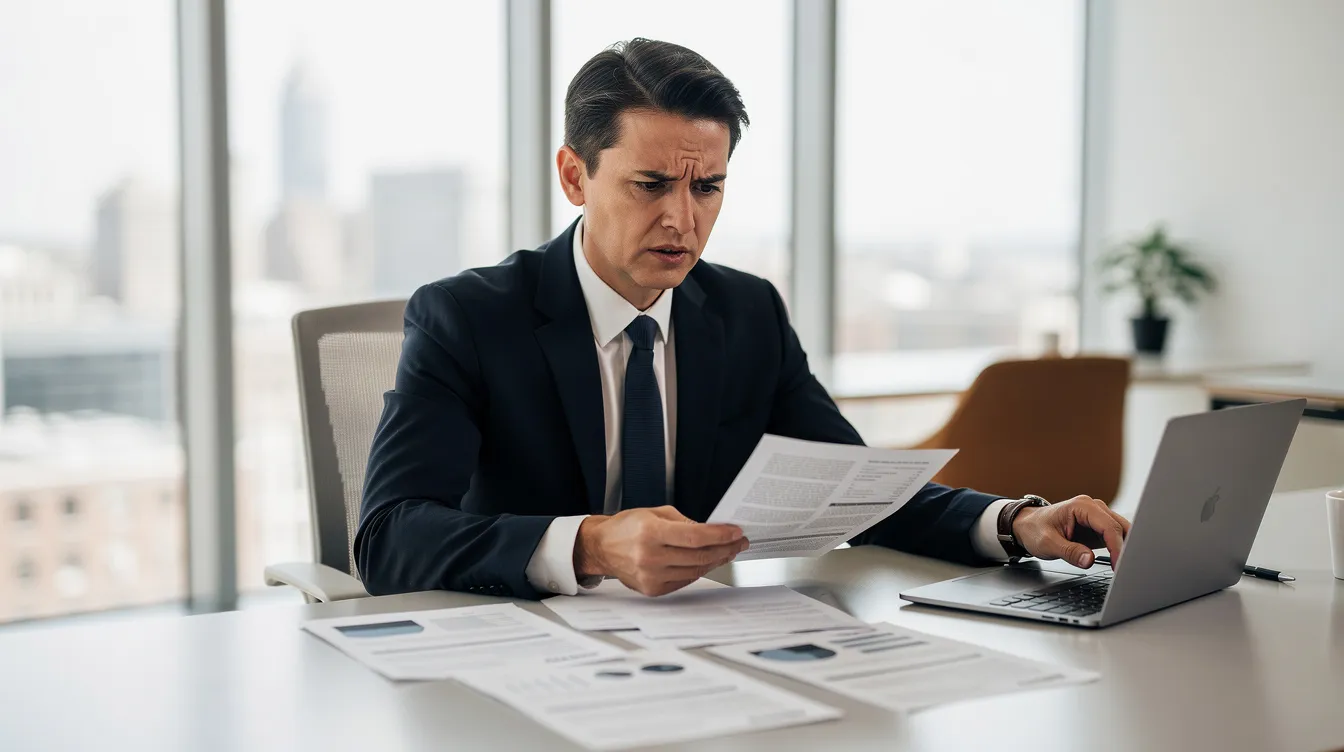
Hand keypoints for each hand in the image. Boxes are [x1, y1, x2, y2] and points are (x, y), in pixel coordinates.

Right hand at [574, 506, 747, 595]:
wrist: (601, 547)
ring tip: (728, 551)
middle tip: (739, 542)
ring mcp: (651, 576)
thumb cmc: (626, 527)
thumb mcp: (655, 513)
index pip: (695, 537)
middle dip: (725, 548)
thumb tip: (712, 531)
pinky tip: (709, 562)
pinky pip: (685, 581)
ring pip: (695, 571)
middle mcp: (650, 557)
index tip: (736, 532)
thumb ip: (685, 522)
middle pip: (699, 556)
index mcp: (650, 533)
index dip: (720, 535)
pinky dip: (699, 571)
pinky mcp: (652, 589)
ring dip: (716, 561)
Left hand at [1011, 495, 1131, 568]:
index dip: (1117, 546)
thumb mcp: (1048, 543)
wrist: (1027, 526)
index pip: (1108, 526)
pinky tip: (1118, 562)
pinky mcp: (1098, 528)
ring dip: (1125, 548)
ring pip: (1122, 531)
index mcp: (1081, 506)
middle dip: (1125, 548)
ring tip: (1124, 568)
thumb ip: (1069, 552)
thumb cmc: (1035, 530)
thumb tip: (1089, 560)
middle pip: (1120, 527)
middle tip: (1125, 570)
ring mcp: (1097, 517)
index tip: (1119, 564)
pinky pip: (1115, 537)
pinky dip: (1119, 549)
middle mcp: (1093, 508)